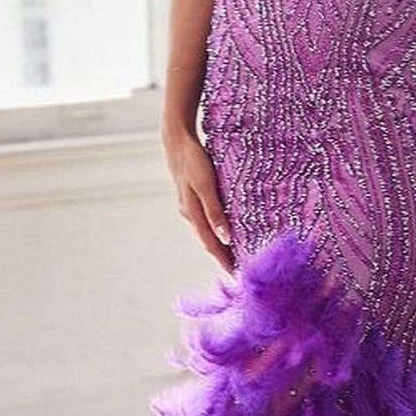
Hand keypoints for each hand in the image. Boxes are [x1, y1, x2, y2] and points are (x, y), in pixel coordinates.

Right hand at [162, 125, 234, 272]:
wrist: (177, 140)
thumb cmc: (193, 160)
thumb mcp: (205, 185)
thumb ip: (215, 211)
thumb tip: (225, 238)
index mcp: (193, 213)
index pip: (212, 244)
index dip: (223, 260)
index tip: (236, 276)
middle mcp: (190, 213)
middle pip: (208, 240)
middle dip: (223, 256)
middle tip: (239, 270)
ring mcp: (189, 205)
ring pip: (206, 230)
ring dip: (220, 243)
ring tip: (235, 254)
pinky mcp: (192, 196)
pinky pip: (205, 218)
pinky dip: (216, 228)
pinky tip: (225, 228)